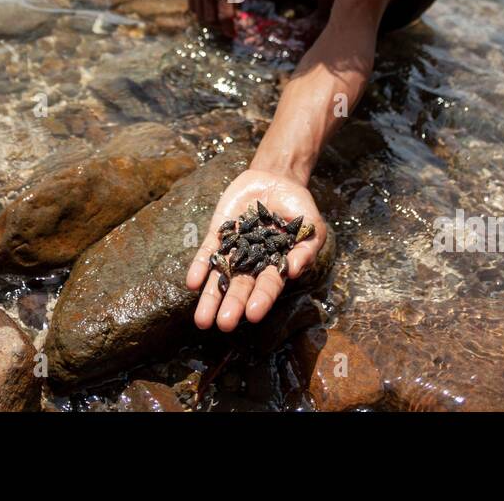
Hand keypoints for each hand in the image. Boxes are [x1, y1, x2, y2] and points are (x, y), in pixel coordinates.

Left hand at [185, 169, 326, 331]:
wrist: (276, 179)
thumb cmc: (298, 207)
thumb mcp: (311, 226)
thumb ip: (305, 249)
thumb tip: (293, 271)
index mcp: (276, 265)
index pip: (268, 285)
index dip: (261, 299)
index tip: (253, 314)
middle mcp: (252, 263)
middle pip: (241, 287)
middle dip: (233, 305)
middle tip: (224, 324)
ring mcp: (234, 250)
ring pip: (220, 277)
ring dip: (211, 298)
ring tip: (202, 320)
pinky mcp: (218, 234)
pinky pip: (207, 253)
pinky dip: (199, 268)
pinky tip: (192, 283)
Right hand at [191, 0, 237, 38]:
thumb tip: (234, 17)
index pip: (225, 17)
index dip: (229, 29)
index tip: (232, 35)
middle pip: (211, 20)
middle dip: (220, 25)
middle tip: (227, 25)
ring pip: (200, 15)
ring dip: (210, 20)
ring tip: (218, 17)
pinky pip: (193, 7)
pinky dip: (200, 11)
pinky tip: (209, 7)